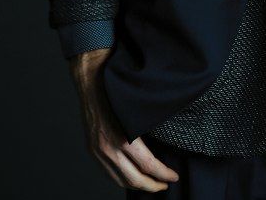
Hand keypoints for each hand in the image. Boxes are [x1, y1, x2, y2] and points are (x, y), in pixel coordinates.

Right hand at [69, 48, 179, 191]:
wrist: (92, 80)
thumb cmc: (117, 89)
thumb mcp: (137, 107)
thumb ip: (147, 127)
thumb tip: (166, 141)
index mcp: (123, 138)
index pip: (148, 165)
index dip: (163, 174)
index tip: (174, 176)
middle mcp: (109, 148)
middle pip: (135, 180)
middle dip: (153, 185)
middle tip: (166, 184)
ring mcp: (99, 151)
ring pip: (121, 180)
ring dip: (138, 185)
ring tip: (151, 184)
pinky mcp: (93, 150)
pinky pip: (109, 173)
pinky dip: (122, 179)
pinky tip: (132, 177)